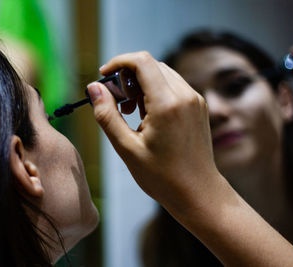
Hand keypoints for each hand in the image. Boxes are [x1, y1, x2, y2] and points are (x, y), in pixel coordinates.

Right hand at [87, 51, 220, 212]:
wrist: (198, 192)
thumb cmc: (162, 176)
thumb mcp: (127, 148)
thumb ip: (107, 115)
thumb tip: (94, 88)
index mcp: (167, 104)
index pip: (141, 61)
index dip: (118, 63)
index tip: (104, 76)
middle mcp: (185, 95)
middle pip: (151, 65)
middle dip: (128, 76)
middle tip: (117, 102)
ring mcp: (195, 99)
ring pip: (162, 74)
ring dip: (141, 84)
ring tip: (131, 112)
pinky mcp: (198, 106)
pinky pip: (173, 86)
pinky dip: (155, 92)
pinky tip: (148, 116)